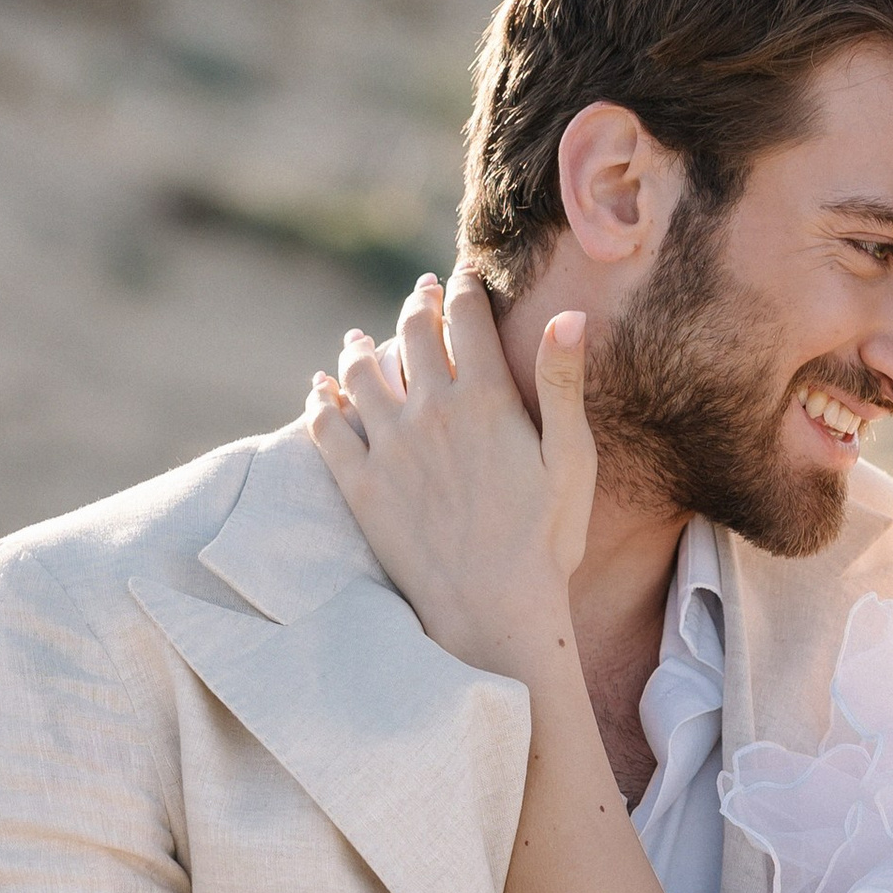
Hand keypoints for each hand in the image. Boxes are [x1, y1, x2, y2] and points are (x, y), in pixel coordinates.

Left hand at [308, 272, 592, 673]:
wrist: (493, 613)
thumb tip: (569, 315)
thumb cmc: (546, 542)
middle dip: (417, 306)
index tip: (462, 279)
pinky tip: (320, 391)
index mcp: (486, 399)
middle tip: (420, 297)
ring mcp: (389, 447)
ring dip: (361, 347)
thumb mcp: (572, 461)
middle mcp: (431, 411)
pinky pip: (326, 426)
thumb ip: (562, 384)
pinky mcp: (359, 485)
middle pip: (412, 333)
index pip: (466, 318)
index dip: (464, 289)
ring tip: (360, 339)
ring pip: (361, 371)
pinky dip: (320, 400)